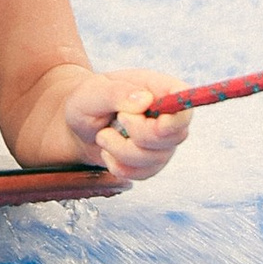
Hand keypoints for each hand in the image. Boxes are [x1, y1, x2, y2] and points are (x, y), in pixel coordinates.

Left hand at [63, 70, 187, 184]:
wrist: (78, 124)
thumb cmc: (88, 100)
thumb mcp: (94, 91)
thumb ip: (117, 93)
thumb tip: (145, 100)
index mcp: (158, 89)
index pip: (184, 102)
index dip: (177, 116)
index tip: (157, 122)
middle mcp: (167, 116)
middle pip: (173, 136)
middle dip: (138, 134)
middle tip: (116, 120)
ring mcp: (163, 142)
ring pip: (155, 158)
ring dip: (121, 150)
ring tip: (103, 135)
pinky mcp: (152, 163)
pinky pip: (143, 174)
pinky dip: (119, 166)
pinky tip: (108, 152)